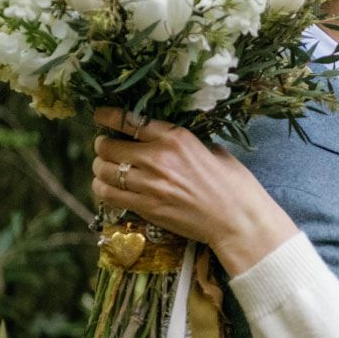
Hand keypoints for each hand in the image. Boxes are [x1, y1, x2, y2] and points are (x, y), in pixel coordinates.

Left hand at [90, 108, 297, 273]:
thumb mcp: (212, 151)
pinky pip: (108, 194)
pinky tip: (108, 187)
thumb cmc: (234, 185)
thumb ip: (186, 143)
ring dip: (101, 168)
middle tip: (107, 149)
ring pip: (103, 170)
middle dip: (103, 146)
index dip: (108, 116)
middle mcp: (158, 157)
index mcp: (176, 137)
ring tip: (107, 168)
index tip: (100, 116)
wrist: (238, 221)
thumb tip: (167, 139)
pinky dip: (103, 188)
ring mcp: (149, 184)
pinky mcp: (146, 207)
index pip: (129, 120)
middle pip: (108, 146)